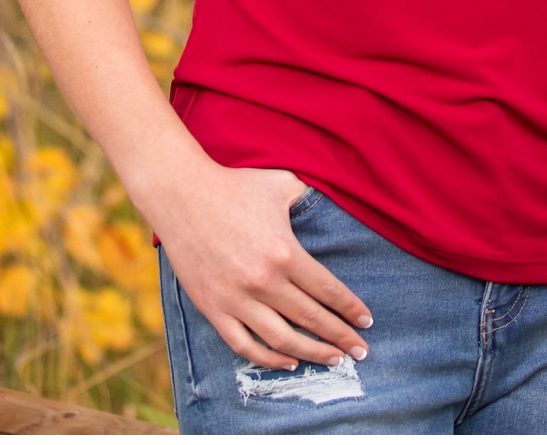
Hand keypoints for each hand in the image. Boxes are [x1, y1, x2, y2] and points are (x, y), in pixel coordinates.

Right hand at [149, 163, 372, 370]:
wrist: (180, 194)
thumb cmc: (234, 185)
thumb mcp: (282, 184)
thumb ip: (310, 197)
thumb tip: (333, 201)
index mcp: (285, 253)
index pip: (328, 291)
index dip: (350, 309)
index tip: (366, 321)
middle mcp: (264, 282)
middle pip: (312, 319)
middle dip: (341, 337)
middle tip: (361, 351)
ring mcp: (236, 299)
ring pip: (283, 340)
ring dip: (313, 354)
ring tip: (334, 360)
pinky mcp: (213, 308)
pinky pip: (245, 345)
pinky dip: (269, 359)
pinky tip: (289, 362)